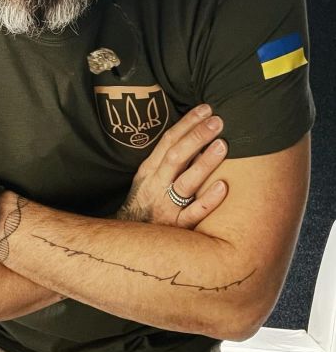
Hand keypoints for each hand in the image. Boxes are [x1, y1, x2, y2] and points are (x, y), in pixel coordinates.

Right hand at [116, 104, 227, 228]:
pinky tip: (223, 187)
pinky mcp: (177, 228)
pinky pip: (193, 213)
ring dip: (204, 163)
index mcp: (149, 170)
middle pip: (176, 156)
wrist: (129, 242)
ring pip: (186, 182)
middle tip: (218, 121)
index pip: (168, 141)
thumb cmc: (145, 204)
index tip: (206, 109)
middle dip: (197, 136)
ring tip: (222, 145)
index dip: (187, 123)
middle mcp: (156, 185)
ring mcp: (166, 206)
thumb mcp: (148, 179)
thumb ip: (166, 160)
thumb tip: (193, 136)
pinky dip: (208, 200)